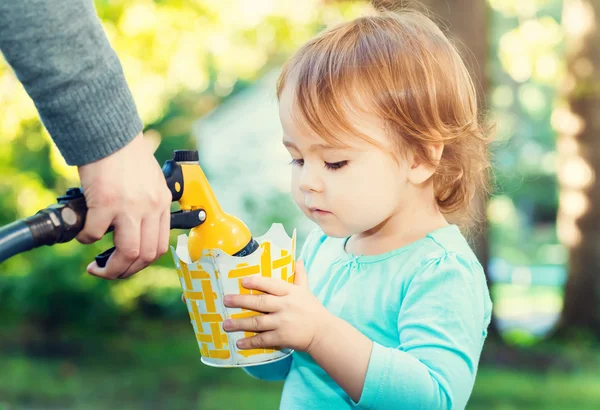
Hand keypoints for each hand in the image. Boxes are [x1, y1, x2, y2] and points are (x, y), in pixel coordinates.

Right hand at [76, 132, 171, 278]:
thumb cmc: (125, 154)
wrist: (110, 132)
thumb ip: (147, 202)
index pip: (160, 245)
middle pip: (146, 255)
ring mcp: (131, 206)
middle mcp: (151, 207)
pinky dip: (87, 239)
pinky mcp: (107, 202)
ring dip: (111, 267)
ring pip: (128, 253)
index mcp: (162, 202)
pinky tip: (83, 233)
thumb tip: (135, 227)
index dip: (143, 262)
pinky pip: (95, 234)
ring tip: (97, 267)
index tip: (129, 264)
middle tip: (110, 271)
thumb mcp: (149, 179)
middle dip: (126, 271)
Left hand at [222, 260, 332, 352]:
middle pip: (261, 302)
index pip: (272, 284)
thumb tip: (298, 260)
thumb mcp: (306, 291)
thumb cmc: (312, 309)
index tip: (242, 280)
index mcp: (290, 292)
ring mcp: (283, 322)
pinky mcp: (283, 337)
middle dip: (241, 301)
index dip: (257, 282)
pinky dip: (251, 342)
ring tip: (226, 324)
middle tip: (226, 300)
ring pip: (258, 322)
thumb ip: (300, 276)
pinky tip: (239, 343)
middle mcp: (285, 306)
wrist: (323, 332)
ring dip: (241, 323)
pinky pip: (263, 339)